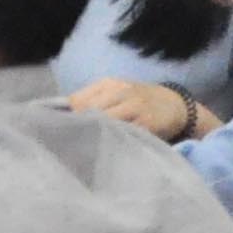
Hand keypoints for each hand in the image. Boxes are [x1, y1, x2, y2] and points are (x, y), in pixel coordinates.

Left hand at [67, 77, 206, 141]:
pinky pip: (123, 134)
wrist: (176, 105)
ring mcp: (135, 107)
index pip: (77, 100)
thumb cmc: (138, 102)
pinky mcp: (147, 124)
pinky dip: (112, 141)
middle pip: (88, 110)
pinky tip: (105, 148)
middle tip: (67, 143)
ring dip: (92, 135)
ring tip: (83, 148)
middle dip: (77, 127)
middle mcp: (121, 92)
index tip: (57, 130)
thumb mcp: (115, 94)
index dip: (66, 116)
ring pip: (104, 122)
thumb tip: (60, 115)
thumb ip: (91, 101)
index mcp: (109, 84)